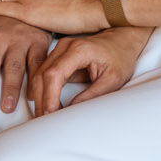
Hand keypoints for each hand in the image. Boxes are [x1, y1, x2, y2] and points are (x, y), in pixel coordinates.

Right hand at [30, 25, 153, 114]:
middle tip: (44, 119)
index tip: (51, 113)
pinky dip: (43, 89)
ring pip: (39, 74)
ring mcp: (60, 49)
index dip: (49, 96)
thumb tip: (71, 111)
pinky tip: (46, 103)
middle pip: (42, 74)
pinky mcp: (58, 55)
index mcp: (80, 50)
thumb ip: (92, 96)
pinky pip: (44, 72)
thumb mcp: (112, 80)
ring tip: (45, 114)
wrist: (122, 40)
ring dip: (40, 96)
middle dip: (41, 99)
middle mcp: (66, 46)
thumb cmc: (120, 57)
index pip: (55, 74)